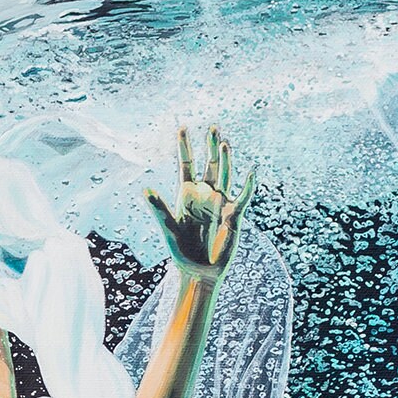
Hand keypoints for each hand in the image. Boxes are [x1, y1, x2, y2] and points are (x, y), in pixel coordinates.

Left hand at [145, 127, 254, 280]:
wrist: (199, 271)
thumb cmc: (181, 251)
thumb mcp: (168, 228)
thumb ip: (158, 208)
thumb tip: (146, 189)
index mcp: (186, 195)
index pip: (186, 165)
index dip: (184, 147)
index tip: (183, 127)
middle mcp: (204, 195)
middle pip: (209, 165)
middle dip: (210, 146)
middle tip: (213, 126)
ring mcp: (220, 203)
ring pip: (224, 176)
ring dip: (225, 160)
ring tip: (224, 142)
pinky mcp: (233, 215)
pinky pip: (243, 197)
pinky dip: (248, 186)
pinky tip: (251, 172)